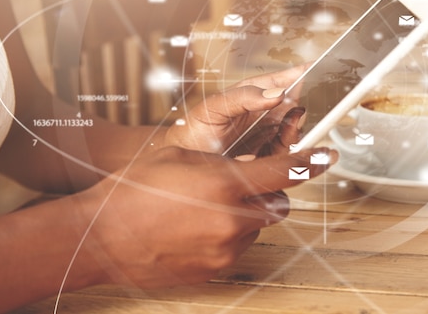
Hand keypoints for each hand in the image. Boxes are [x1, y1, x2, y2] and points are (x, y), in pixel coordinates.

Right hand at [79, 146, 335, 287]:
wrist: (100, 235)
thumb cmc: (133, 189)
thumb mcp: (180, 157)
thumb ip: (222, 162)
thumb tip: (246, 167)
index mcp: (225, 183)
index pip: (284, 171)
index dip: (310, 161)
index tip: (326, 156)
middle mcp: (232, 220)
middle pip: (278, 205)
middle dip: (268, 194)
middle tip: (242, 186)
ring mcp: (224, 250)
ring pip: (258, 228)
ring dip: (245, 217)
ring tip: (208, 209)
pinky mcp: (214, 270)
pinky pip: (237, 249)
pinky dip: (229, 237)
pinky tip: (198, 229)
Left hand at [164, 65, 307, 153]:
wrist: (185, 166)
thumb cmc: (193, 131)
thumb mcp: (214, 107)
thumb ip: (243, 97)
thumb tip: (274, 93)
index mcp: (251, 94)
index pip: (281, 79)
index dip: (300, 73)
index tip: (316, 68)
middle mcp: (263, 113)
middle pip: (295, 104)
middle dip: (304, 103)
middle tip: (301, 106)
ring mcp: (267, 134)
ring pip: (296, 128)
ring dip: (299, 127)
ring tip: (292, 125)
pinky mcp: (269, 155)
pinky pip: (289, 150)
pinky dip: (295, 147)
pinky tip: (291, 144)